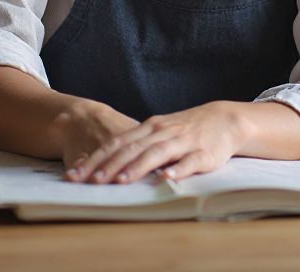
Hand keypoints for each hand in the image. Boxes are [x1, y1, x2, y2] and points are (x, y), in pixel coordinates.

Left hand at [67, 101, 244, 184]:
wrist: (224, 119)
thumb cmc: (186, 129)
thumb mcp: (159, 132)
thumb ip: (137, 145)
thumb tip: (106, 165)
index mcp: (149, 128)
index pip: (117, 142)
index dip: (95, 158)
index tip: (75, 173)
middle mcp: (162, 132)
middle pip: (131, 148)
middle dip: (109, 165)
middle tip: (90, 182)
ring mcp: (182, 141)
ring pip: (156, 153)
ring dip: (137, 167)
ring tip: (120, 181)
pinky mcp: (203, 153)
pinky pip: (188, 161)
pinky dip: (177, 169)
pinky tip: (166, 178)